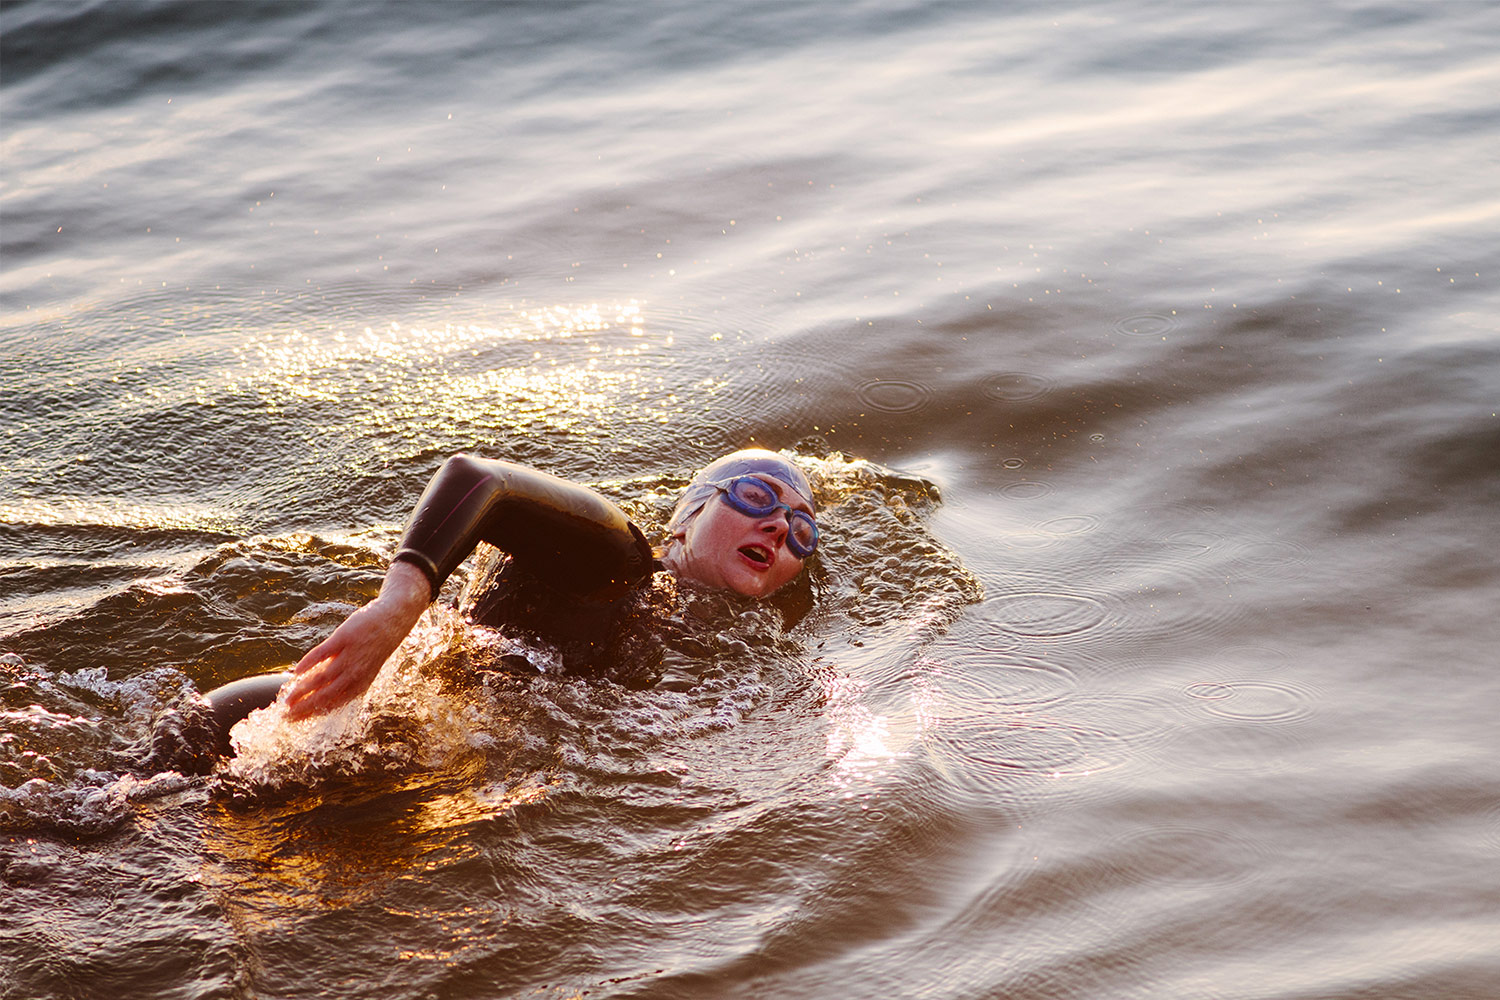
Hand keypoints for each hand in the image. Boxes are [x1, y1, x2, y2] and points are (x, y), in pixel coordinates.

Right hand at [282, 561, 430, 718]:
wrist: (391, 621)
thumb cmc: (373, 647)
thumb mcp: (363, 668)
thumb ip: (341, 679)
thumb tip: (315, 688)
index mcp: (360, 685)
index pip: (333, 704)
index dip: (313, 713)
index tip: (296, 720)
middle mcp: (355, 674)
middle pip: (325, 695)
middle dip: (304, 708)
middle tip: (286, 715)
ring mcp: (350, 656)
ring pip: (321, 678)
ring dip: (302, 690)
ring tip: (287, 698)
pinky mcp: (344, 638)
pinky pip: (322, 653)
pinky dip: (308, 663)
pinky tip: (296, 672)